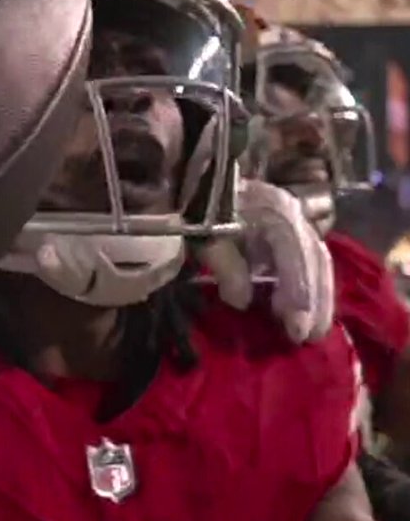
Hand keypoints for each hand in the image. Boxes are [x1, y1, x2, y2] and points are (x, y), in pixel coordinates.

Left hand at [198, 178, 334, 343]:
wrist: (200, 184)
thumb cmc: (202, 213)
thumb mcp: (207, 239)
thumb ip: (227, 268)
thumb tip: (243, 302)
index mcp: (276, 213)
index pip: (298, 255)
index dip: (300, 293)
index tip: (296, 329)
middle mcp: (295, 215)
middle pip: (318, 260)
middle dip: (317, 301)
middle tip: (310, 337)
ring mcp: (297, 220)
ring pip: (320, 261)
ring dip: (319, 297)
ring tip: (311, 330)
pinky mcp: (293, 230)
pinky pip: (310, 260)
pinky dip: (309, 286)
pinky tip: (302, 311)